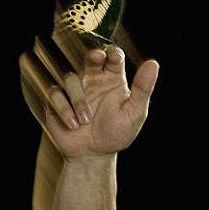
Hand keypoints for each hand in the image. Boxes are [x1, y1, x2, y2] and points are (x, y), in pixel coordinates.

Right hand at [19, 27, 158, 158]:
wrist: (93, 156)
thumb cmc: (116, 135)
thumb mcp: (134, 113)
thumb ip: (143, 88)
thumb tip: (153, 63)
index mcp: (113, 80)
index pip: (113, 57)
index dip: (113, 53)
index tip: (113, 58)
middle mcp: (93, 81)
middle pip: (91, 58)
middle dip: (93, 55)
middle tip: (96, 58)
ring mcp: (75, 90)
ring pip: (71, 78)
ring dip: (78, 100)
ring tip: (85, 121)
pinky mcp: (58, 101)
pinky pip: (55, 93)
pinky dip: (64, 109)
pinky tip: (72, 124)